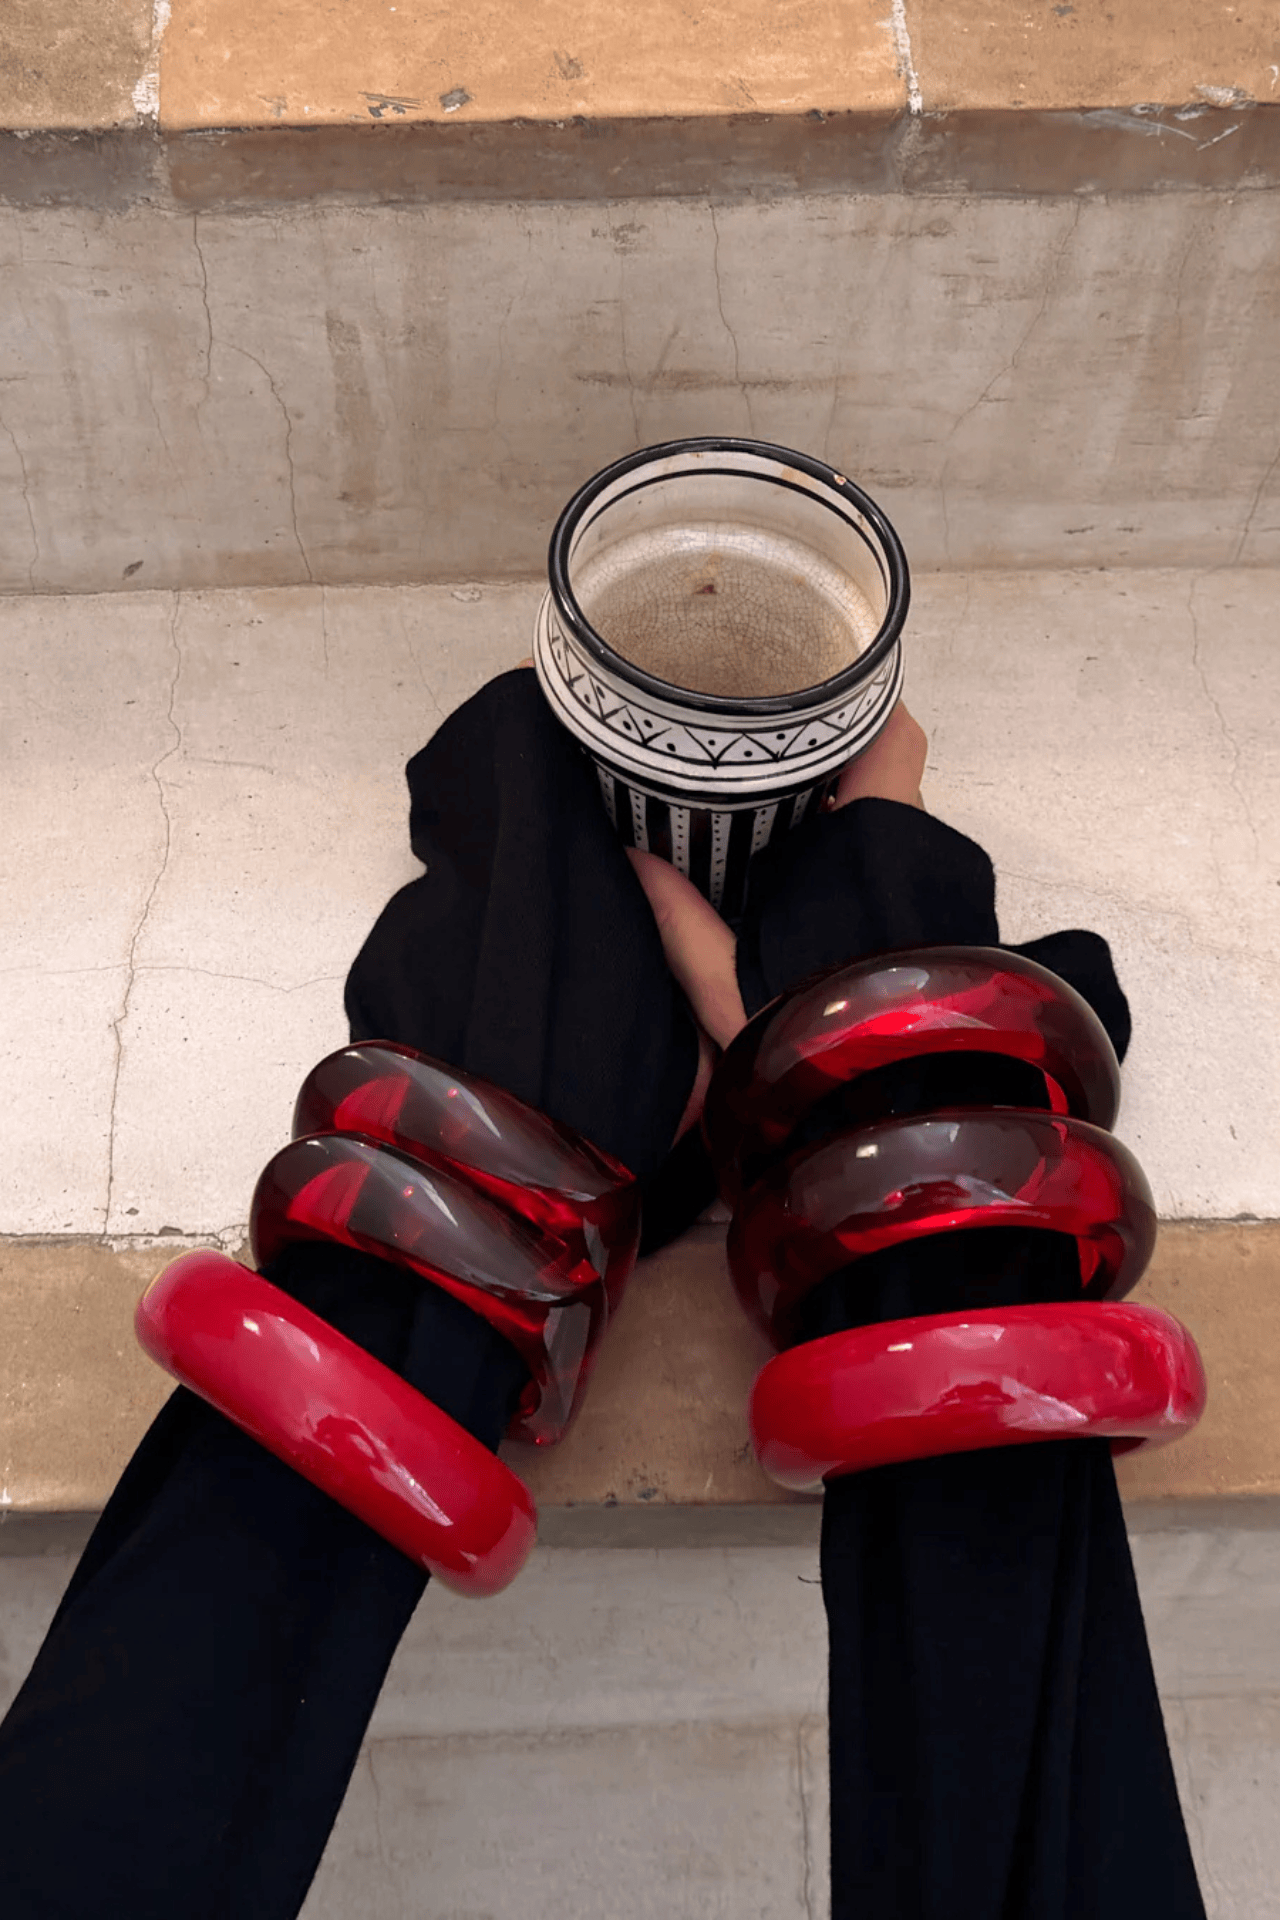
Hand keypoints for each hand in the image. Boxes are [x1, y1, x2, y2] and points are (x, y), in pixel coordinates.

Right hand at [630, 702, 928, 1140]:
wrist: (893, 1112)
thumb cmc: (825, 1050)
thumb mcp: (733, 992)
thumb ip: (684, 927)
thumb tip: (630, 863)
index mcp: (877, 848)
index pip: (894, 735)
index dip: (860, 694)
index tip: (807, 675)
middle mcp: (912, 855)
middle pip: (884, 761)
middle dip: (828, 740)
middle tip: (759, 723)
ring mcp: (923, 883)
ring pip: (887, 804)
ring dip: (838, 787)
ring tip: (765, 773)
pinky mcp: (921, 912)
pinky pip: (888, 846)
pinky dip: (848, 831)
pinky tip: (793, 839)